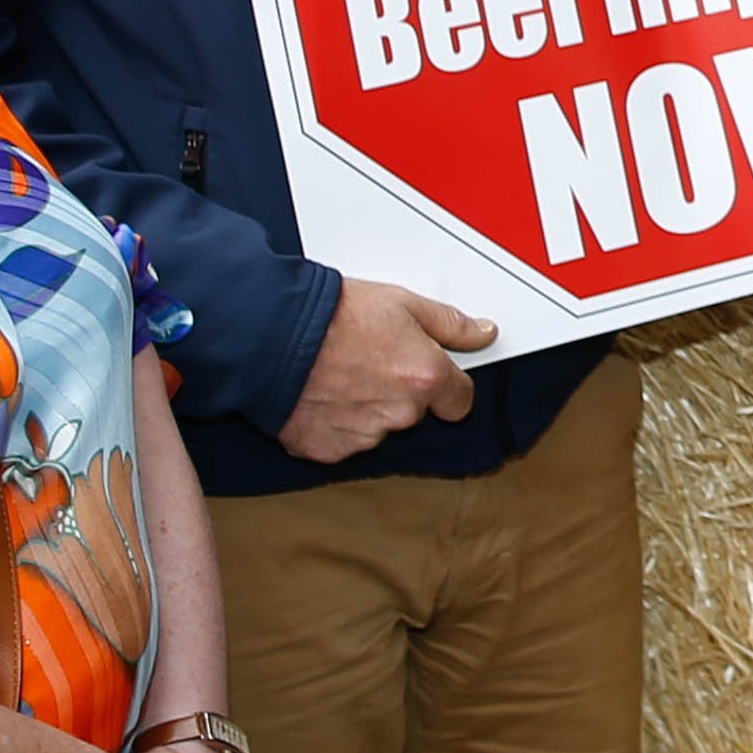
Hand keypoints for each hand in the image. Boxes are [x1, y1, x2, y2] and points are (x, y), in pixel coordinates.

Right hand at [284, 273, 496, 456]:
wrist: (270, 335)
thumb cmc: (331, 314)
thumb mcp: (401, 302)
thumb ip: (448, 324)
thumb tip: (482, 333)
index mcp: (425, 377)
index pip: (460, 400)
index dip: (445, 385)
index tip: (429, 372)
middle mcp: (400, 413)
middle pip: (414, 412)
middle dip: (398, 391)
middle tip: (368, 358)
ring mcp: (363, 436)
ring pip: (377, 427)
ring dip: (364, 407)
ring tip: (337, 372)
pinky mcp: (327, 450)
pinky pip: (340, 440)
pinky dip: (332, 422)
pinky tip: (318, 392)